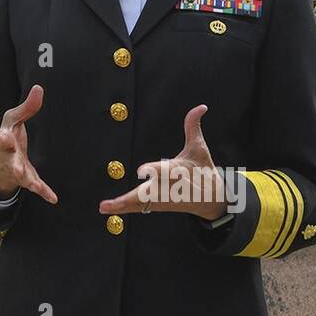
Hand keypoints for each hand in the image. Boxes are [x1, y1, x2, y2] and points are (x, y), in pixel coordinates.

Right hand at [0, 84, 57, 203]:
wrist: (0, 162)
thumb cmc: (9, 136)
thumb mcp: (13, 119)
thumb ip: (27, 107)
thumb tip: (39, 88)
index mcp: (4, 139)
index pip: (2, 138)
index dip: (3, 139)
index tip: (2, 136)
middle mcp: (8, 156)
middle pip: (9, 160)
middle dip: (12, 163)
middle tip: (16, 168)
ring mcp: (17, 170)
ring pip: (21, 176)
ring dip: (27, 180)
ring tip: (32, 184)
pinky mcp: (27, 180)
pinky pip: (36, 187)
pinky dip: (44, 193)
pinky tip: (53, 198)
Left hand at [99, 104, 228, 219]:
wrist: (211, 199)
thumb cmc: (203, 170)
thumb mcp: (198, 148)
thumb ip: (193, 127)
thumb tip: (201, 107)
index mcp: (177, 171)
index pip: (163, 171)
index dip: (153, 170)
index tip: (142, 170)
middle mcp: (166, 187)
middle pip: (148, 193)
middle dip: (133, 197)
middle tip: (116, 202)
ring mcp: (160, 198)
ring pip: (139, 202)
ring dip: (121, 205)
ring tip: (104, 207)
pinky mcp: (156, 205)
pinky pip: (137, 206)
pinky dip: (122, 208)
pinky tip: (106, 209)